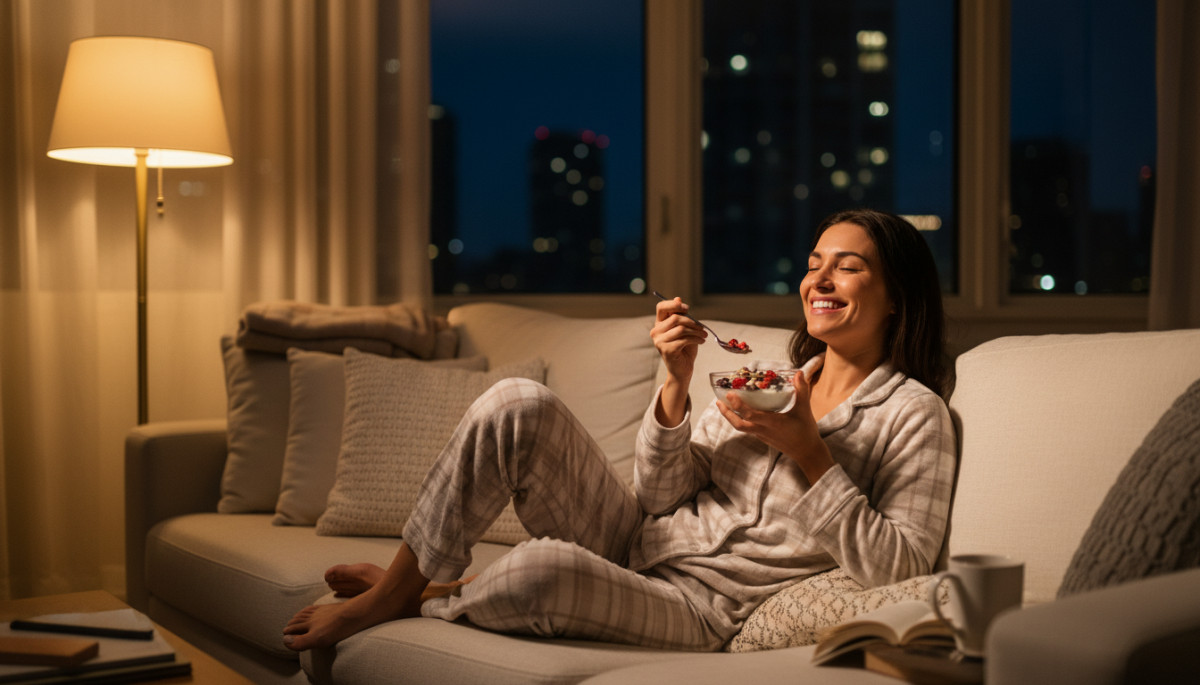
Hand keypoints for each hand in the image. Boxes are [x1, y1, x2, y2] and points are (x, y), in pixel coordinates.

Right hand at [650, 296, 705, 381]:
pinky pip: (684, 339)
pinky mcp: (667, 350)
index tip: (687, 308)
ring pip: (681, 329)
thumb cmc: (684, 348)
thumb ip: (681, 315)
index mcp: (659, 324)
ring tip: (703, 335)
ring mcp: (660, 341)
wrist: (682, 369)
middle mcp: (656, 332)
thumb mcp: (684, 329)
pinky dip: (696, 339)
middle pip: (675, 318)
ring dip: (696, 331)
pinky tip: (701, 341)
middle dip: (692, 322)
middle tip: (702, 328)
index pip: (661, 307)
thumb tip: (678, 298)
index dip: (674, 304)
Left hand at [715, 368, 834, 482]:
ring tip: (723, 405)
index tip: (729, 394)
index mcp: (772, 423)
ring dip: (730, 416)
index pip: (750, 415)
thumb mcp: (804, 410)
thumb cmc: (805, 431)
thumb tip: (799, 373)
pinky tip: (740, 411)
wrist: (807, 452)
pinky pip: (747, 428)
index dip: (738, 405)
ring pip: (740, 427)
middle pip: (738, 424)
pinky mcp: (762, 437)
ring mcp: (761, 435)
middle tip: (718, 401)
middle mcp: (763, 430)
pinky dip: (740, 419)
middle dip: (726, 413)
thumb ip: (802, 391)